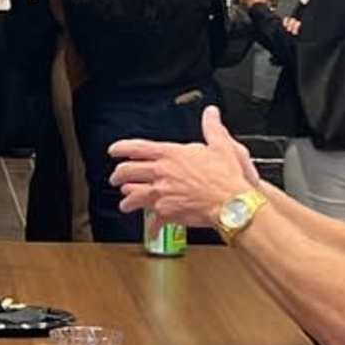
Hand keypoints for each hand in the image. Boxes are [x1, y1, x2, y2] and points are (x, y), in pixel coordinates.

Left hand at [109, 104, 260, 224]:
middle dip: (118, 175)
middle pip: (128, 172)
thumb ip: (212, 127)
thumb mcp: (220, 145)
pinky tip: (150, 230)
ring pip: (133, 196)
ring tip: (125, 203)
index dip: (122, 148)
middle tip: (115, 177)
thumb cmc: (226, 177)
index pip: (138, 148)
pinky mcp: (167, 213)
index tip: (114, 150)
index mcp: (171, 155)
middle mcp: (161, 173)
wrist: (230, 203)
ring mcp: (161, 194)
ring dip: (127, 200)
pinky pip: (153, 221)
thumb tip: (211, 113)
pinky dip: (150, 227)